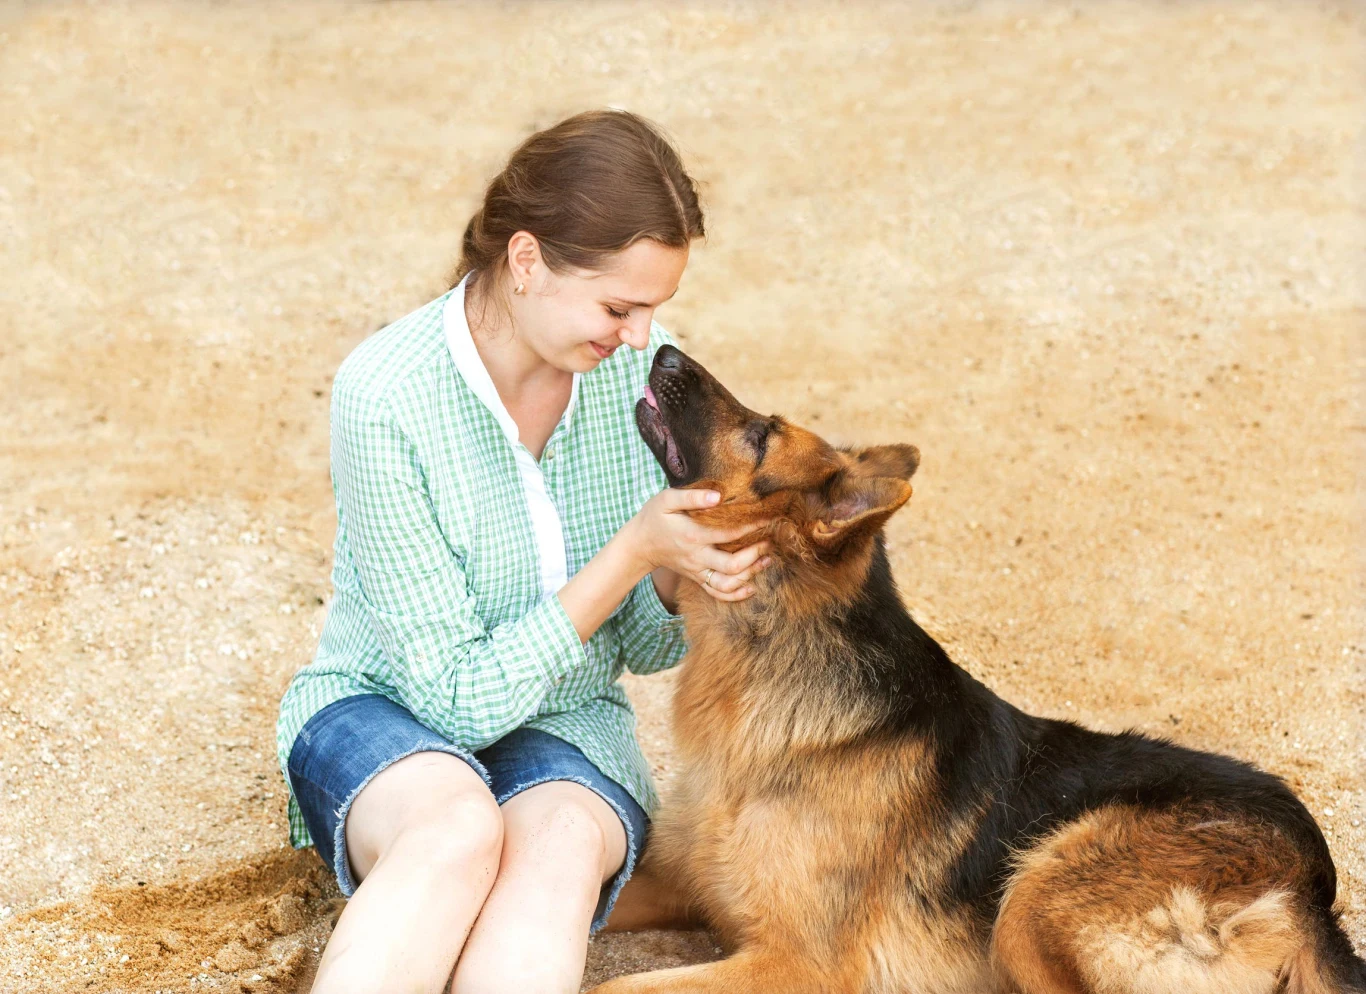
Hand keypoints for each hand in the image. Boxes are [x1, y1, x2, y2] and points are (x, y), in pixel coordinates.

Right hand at [626, 489, 771, 601]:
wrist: (640, 544)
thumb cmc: (655, 517)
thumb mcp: (667, 500)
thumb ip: (692, 497)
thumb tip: (718, 495)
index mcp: (693, 536)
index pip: (729, 534)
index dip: (752, 527)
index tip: (768, 518)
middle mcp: (697, 557)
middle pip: (732, 566)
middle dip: (755, 555)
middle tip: (769, 542)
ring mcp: (697, 571)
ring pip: (728, 584)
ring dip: (750, 575)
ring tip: (767, 560)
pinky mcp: (697, 578)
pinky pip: (717, 593)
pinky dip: (736, 594)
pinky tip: (751, 587)